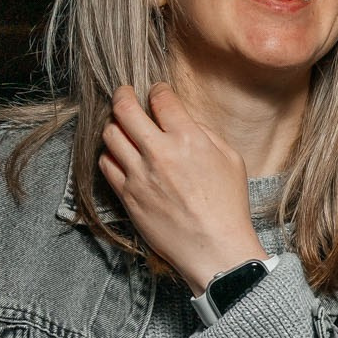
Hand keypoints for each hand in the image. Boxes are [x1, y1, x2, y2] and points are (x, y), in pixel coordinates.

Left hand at [98, 84, 265, 292]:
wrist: (214, 247)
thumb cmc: (228, 205)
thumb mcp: (232, 161)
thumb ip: (207, 134)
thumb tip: (185, 121)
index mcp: (188, 140)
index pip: (161, 100)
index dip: (157, 90)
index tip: (157, 92)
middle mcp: (159, 152)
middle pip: (124, 109)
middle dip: (123, 95)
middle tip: (124, 93)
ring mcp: (138, 174)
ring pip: (110, 134)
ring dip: (115, 124)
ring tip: (122, 125)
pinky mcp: (126, 194)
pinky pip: (106, 163)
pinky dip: (110, 154)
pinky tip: (120, 154)